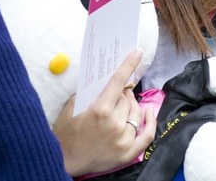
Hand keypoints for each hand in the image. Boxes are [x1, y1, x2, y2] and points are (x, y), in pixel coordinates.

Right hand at [53, 48, 156, 175]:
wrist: (65, 161)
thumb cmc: (66, 133)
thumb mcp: (71, 107)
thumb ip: (88, 92)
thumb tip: (105, 80)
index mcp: (100, 110)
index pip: (118, 82)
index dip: (128, 65)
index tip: (137, 52)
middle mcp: (114, 123)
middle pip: (127, 98)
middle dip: (122, 93)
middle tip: (116, 93)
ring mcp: (123, 139)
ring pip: (136, 112)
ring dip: (132, 105)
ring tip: (125, 103)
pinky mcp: (128, 153)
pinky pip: (147, 135)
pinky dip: (150, 122)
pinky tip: (147, 112)